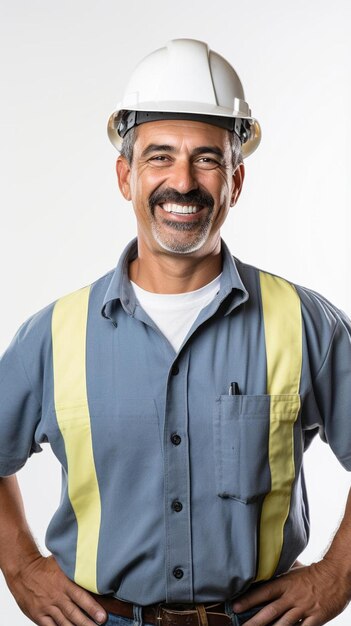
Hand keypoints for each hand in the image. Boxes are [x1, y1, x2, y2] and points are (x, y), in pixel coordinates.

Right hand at [7, 554, 106, 625]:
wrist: (22, 571)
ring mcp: (46, 607)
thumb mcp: (61, 563)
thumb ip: (74, 569)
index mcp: (64, 583)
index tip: (102, 617)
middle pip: (74, 613)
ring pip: (63, 622)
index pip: (81, 597)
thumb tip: (91, 566)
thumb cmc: (44, 566)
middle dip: (87, 622)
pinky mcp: (38, 614)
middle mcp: (56, 596)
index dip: (92, 608)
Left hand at [232, 560, 349, 624]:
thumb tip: (269, 567)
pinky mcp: (315, 618)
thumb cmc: (315, 572)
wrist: (337, 574)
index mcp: (285, 584)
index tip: (235, 607)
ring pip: (283, 623)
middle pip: (269, 611)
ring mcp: (303, 608)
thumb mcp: (295, 570)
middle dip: (254, 621)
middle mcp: (291, 597)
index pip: (263, 592)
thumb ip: (282, 573)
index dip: (248, 600)